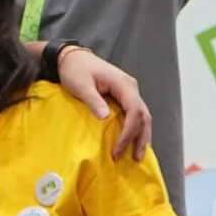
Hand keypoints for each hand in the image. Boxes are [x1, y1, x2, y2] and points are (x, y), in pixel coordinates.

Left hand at [57, 46, 153, 161]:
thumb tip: (105, 118)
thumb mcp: (81, 85)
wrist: (72, 57)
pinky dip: (135, 129)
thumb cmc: (75, 70)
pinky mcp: (123, 96)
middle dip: (140, 138)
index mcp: (123, 84)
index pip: (134, 111)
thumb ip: (94, 100)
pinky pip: (134, 114)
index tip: (118, 148)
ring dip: (140, 135)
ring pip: (142, 116)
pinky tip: (131, 142)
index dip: (129, 132)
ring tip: (136, 155)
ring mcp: (128, 91)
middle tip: (135, 158)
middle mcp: (130, 88)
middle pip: (144, 115)